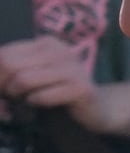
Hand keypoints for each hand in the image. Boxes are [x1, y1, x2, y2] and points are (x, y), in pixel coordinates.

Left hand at [0, 38, 129, 134]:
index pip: (4, 54)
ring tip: (26, 100)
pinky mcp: (80, 88)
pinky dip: (35, 104)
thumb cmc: (57, 92)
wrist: (96, 110)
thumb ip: (11, 71)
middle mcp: (60, 50)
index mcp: (46, 43)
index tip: (3, 89)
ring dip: (18, 96)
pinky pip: (41, 96)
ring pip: (23, 80)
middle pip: (10, 64)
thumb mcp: (32, 75)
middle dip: (4, 86)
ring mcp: (73, 68)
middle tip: (11, 98)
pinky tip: (43, 105)